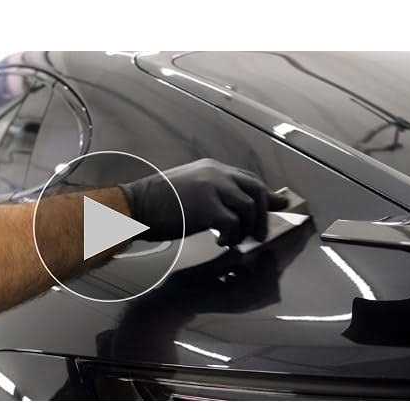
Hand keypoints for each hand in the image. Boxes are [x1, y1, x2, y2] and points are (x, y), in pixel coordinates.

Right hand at [120, 158, 288, 243]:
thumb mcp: (188, 188)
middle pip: (257, 190)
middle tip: (260, 234)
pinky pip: (234, 224)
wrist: (135, 207)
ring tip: (232, 241)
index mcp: (212, 168)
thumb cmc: (155, 202)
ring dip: (246, 229)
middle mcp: (216, 174)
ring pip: (250, 208)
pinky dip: (231, 237)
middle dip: (264, 214)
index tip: (274, 207)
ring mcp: (213, 189)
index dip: (264, 194)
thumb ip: (212, 192)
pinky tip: (219, 242)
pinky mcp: (208, 208)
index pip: (248, 178)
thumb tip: (230, 207)